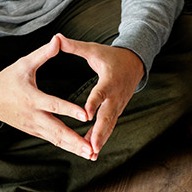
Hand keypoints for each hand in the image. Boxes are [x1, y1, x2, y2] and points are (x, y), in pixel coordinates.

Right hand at [0, 34, 92, 158]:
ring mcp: (34, 127)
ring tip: (92, 154)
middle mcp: (34, 116)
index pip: (54, 105)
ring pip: (57, 140)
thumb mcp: (23, 64)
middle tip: (91, 148)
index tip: (86, 116)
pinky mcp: (35, 132)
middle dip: (75, 141)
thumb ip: (43, 53)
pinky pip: (54, 141)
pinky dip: (68, 147)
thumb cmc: (8, 79)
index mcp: (32, 98)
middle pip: (58, 131)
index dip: (70, 110)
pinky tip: (82, 152)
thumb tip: (58, 39)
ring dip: (74, 148)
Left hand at [56, 34, 144, 158]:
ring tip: (92, 154)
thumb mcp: (94, 49)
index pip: (100, 93)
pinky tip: (92, 151)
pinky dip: (101, 139)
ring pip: (109, 126)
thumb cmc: (110, 56)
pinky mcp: (116, 112)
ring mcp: (117, 106)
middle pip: (107, 117)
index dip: (94, 104)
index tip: (86, 115)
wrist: (135, 65)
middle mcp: (115, 97)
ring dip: (100, 140)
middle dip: (100, 132)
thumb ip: (74, 46)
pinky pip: (108, 127)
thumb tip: (56, 37)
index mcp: (109, 81)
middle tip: (92, 146)